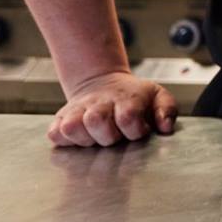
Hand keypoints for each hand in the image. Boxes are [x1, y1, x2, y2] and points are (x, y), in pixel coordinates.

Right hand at [48, 70, 176, 146]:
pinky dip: (65, 139)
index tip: (139, 130)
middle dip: (108, 136)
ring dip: (85, 138)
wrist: (102, 82)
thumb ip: (167, 110)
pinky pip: (55, 134)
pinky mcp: (60, 119)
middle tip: (115, 135)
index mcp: (125, 99)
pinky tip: (81, 137)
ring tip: (97, 137)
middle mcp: (99, 103)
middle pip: (97, 121)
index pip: (128, 117)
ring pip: (72, 127)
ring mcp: (78, 110)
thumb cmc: (133, 96)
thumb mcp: (157, 96)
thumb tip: (165, 127)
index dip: (135, 130)